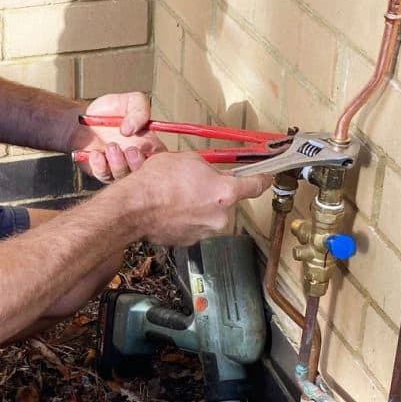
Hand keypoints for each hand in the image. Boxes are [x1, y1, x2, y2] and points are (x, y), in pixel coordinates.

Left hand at [70, 92, 166, 182]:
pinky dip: (100, 166)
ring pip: (123, 176)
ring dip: (118, 164)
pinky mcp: (103, 172)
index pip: (161, 161)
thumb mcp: (131, 101)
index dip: (157, 160)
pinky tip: (96, 154)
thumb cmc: (110, 110)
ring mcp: (120, 168)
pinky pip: (104, 176)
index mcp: (150, 145)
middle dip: (136, 164)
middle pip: (143, 174)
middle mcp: (136, 160)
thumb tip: (131, 128)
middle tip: (129, 150)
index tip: (145, 148)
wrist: (83, 118)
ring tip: (110, 146)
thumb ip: (139, 111)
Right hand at [116, 151, 272, 246]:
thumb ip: (208, 168)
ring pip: (209, 214)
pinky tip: (171, 209)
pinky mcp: (190, 241)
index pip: (255, 186)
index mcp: (225, 192)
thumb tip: (210, 173)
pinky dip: (187, 218)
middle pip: (226, 201)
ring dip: (199, 206)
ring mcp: (205, 231)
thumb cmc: (158, 182)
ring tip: (177, 197)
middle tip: (195, 183)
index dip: (262, 179)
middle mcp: (220, 216)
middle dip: (214, 192)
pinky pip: (194, 226)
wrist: (134, 207)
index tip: (266, 178)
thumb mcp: (188, 160)